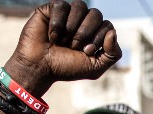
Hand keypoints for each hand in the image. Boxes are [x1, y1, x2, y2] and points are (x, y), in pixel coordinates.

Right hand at [4, 1, 120, 96]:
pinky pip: (61, 6)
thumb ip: (113, 54)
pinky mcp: (51, 9)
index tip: (86, 51)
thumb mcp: (95, 67)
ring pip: (80, 6)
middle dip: (85, 33)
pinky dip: (57, 24)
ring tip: (62, 41)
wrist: (40, 68)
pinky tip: (52, 35)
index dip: (98, 38)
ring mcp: (67, 13)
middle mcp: (82, 20)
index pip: (107, 25)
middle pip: (96, 14)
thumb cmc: (66, 68)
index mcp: (94, 33)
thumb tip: (113, 32)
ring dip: (72, 27)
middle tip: (73, 46)